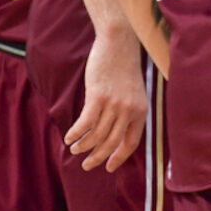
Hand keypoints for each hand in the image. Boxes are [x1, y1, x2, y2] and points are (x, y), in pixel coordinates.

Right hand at [65, 28, 146, 171]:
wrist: (119, 43)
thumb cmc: (123, 68)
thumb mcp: (132, 92)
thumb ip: (126, 111)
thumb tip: (112, 133)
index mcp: (141, 111)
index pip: (131, 142)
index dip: (118, 157)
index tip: (108, 167)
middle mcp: (129, 110)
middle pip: (112, 142)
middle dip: (97, 157)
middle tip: (86, 165)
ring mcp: (114, 104)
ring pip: (97, 135)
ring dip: (84, 146)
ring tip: (74, 149)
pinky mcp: (98, 96)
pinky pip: (85, 123)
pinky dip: (76, 133)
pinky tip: (69, 137)